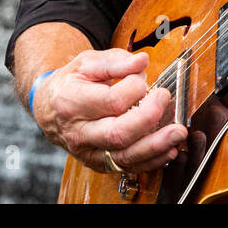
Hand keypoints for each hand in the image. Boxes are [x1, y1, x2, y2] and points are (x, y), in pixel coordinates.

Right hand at [35, 48, 186, 173]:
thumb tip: (142, 61)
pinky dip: (151, 161)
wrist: (49, 108)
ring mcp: (88, 151)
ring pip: (124, 156)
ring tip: (178, 133)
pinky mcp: (99, 163)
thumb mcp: (87, 63)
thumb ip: (115, 61)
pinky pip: (127, 167)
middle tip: (164, 98)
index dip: (134, 89)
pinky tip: (169, 150)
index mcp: (72, 103)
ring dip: (155, 146)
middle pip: (118, 134)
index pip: (111, 102)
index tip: (142, 78)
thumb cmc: (71, 83)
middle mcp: (78, 132)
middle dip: (148, 118)